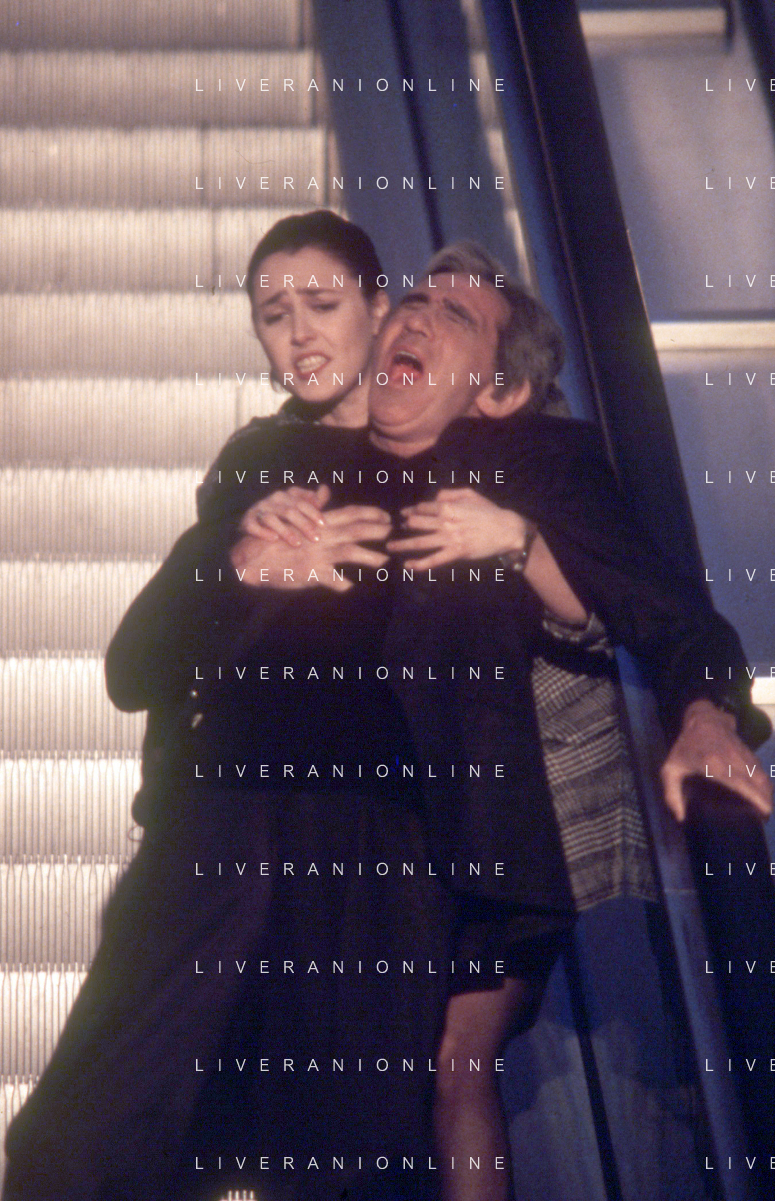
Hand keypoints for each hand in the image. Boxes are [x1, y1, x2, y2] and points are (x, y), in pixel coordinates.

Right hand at [230, 504, 391, 592]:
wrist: (254, 558)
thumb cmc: (277, 540)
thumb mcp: (297, 521)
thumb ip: (315, 509)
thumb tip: (325, 490)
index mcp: (321, 523)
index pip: (351, 512)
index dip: (372, 513)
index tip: (388, 517)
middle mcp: (322, 535)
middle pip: (356, 529)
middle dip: (378, 530)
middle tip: (395, 534)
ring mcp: (318, 553)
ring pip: (350, 551)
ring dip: (370, 556)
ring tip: (385, 561)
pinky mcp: (312, 572)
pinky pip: (333, 580)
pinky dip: (344, 584)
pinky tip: (352, 587)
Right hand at [239, 484, 330, 545]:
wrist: (252, 524)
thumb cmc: (280, 516)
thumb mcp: (296, 506)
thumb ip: (312, 500)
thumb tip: (325, 488)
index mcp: (285, 496)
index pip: (301, 501)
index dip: (313, 512)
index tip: (324, 525)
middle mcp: (271, 501)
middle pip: (289, 511)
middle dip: (304, 524)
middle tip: (316, 538)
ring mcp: (258, 510)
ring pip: (271, 518)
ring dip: (285, 530)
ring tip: (297, 543)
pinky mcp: (246, 521)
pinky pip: (253, 526)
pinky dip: (263, 532)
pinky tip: (274, 539)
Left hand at [387, 488, 529, 568]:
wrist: (506, 529)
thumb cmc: (489, 511)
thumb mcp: (471, 494)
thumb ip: (450, 493)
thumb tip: (434, 496)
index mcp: (448, 506)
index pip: (423, 508)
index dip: (410, 511)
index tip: (403, 516)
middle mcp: (445, 521)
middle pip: (417, 523)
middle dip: (403, 527)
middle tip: (393, 532)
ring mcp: (450, 538)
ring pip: (421, 542)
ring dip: (403, 544)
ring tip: (389, 547)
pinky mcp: (456, 553)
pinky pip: (435, 559)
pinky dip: (420, 564)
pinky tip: (409, 566)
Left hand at [660, 699, 772, 821]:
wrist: (703, 719)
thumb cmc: (686, 747)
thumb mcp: (671, 769)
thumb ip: (671, 794)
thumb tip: (680, 819)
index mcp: (715, 765)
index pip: (741, 783)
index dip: (756, 798)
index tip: (763, 813)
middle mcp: (734, 759)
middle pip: (758, 782)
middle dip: (766, 801)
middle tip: (764, 818)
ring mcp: (743, 754)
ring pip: (762, 776)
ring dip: (768, 793)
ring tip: (766, 811)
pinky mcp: (749, 752)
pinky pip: (761, 770)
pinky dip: (765, 784)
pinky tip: (765, 795)